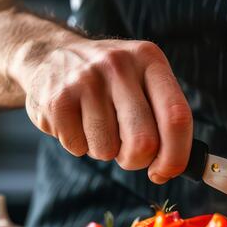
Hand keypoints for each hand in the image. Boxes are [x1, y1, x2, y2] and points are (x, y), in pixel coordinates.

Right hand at [12, 38, 192, 183]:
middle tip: (128, 154)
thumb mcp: (141, 80)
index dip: (176, 154)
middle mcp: (119, 65)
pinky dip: (79, 145)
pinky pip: (78, 148)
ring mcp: (85, 80)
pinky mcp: (58, 100)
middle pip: (144, 142)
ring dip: (104, 150)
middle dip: (137, 160)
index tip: (167, 171)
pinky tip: (76, 120)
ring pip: (107, 150)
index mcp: (149, 60)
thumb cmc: (109, 80)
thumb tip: (173, 167)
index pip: (177, 116)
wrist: (49, 55)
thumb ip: (164, 117)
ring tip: (96, 125)